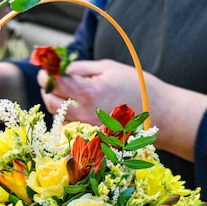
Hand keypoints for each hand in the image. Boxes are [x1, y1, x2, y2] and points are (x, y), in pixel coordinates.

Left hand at [38, 59, 206, 160]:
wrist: (161, 114)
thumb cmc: (138, 86)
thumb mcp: (110, 68)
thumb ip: (83, 69)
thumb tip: (63, 70)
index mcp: (89, 92)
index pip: (55, 83)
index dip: (46, 74)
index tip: (45, 69)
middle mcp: (85, 113)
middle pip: (51, 102)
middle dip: (47, 89)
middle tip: (51, 80)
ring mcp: (88, 128)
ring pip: (59, 117)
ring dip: (56, 103)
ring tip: (65, 92)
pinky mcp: (92, 136)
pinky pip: (71, 126)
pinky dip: (68, 116)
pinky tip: (77, 106)